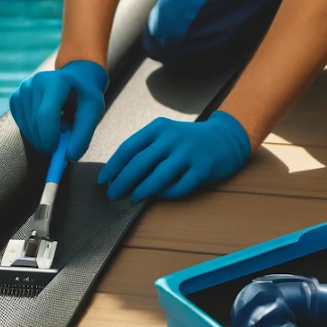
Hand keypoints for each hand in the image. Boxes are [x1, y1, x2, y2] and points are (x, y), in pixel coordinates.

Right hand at [9, 60, 107, 160]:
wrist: (76, 78)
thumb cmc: (85, 95)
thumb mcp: (93, 111)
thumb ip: (84, 133)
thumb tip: (71, 156)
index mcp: (57, 80)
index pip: (45, 115)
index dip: (49, 137)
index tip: (57, 151)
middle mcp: (36, 82)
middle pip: (35, 123)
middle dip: (45, 142)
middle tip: (58, 149)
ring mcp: (24, 88)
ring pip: (27, 126)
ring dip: (39, 140)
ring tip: (56, 135)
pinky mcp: (16, 96)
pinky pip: (20, 124)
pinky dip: (32, 133)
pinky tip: (44, 128)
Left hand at [98, 111, 252, 201]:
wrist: (224, 138)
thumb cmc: (186, 140)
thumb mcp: (165, 135)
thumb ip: (145, 149)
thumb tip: (118, 174)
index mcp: (159, 128)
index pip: (129, 147)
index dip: (113, 166)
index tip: (103, 180)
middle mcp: (173, 138)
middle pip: (140, 163)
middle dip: (122, 181)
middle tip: (112, 195)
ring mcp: (189, 153)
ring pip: (158, 176)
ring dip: (142, 190)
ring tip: (132, 198)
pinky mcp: (203, 168)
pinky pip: (179, 186)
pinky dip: (166, 194)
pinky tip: (158, 197)